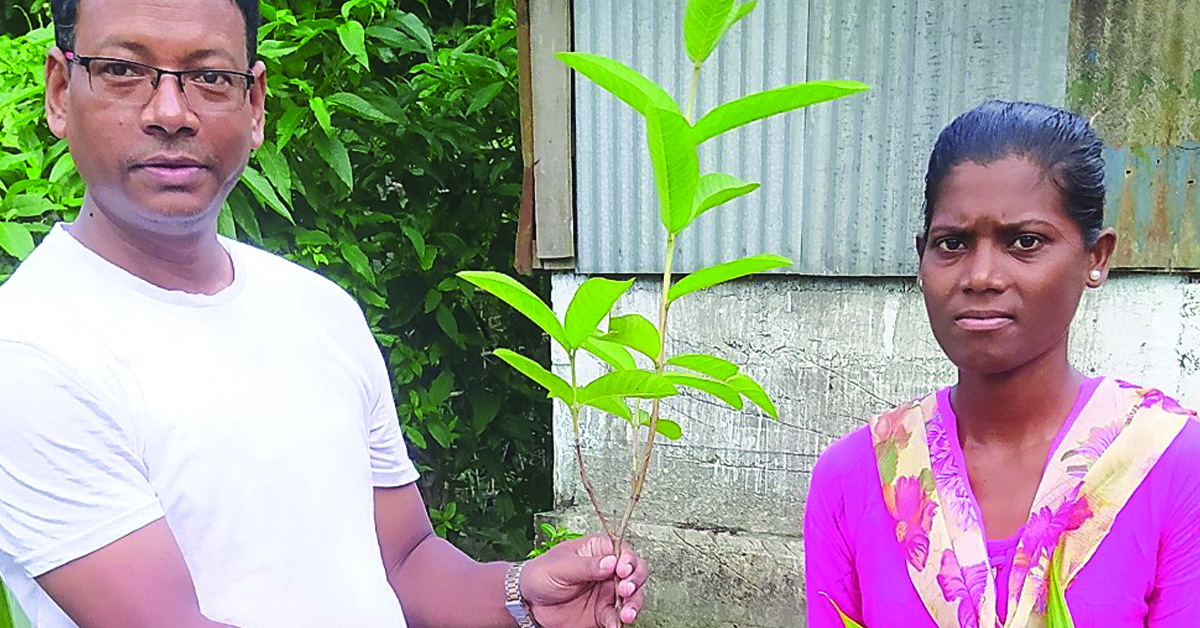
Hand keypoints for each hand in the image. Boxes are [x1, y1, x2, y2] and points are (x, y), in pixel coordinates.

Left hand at [519, 533, 648, 627]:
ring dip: (633, 604)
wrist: (528, 604)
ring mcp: (608, 592)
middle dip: (635, 581)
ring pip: (633, 596)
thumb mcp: (560, 566)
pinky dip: (619, 622)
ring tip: (627, 613)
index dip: (628, 559)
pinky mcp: (604, 612)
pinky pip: (617, 617)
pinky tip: (616, 624)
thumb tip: (611, 562)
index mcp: (597, 550)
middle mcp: (608, 570)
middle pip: (635, 572)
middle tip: (626, 590)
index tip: (623, 570)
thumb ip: (586, 566)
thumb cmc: (541, 575)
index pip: (622, 550)